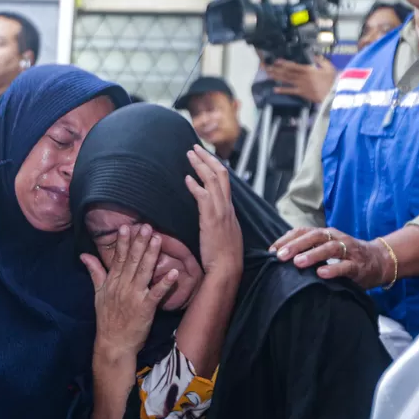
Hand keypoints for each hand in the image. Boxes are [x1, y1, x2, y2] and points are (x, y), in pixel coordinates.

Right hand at [82, 224, 179, 360]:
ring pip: (144, 271)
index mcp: (113, 282)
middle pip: (132, 260)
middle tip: (146, 225)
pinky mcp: (146, 308)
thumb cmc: (107, 318)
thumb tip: (84, 254)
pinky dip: (165, 283)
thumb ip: (95, 272)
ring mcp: (134, 296)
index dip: (123, 242)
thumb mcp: (97, 293)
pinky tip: (174, 272)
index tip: (127, 226)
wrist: (113, 343)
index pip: (119, 257)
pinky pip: (156, 293)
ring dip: (151, 255)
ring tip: (158, 238)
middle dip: (139, 242)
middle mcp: (123, 286)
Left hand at [185, 145, 242, 278]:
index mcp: (230, 210)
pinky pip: (204, 196)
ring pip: (213, 180)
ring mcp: (221, 212)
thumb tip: (210, 215)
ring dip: (200, 165)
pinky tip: (187, 179)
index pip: (225, 181)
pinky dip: (195, 186)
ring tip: (189, 155)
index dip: (215, 167)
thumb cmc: (224, 257)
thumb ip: (219, 221)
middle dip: (207, 158)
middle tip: (195, 148)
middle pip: (221, 174)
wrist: (227, 269)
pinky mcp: (212, 219)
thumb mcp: (224, 234)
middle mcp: (227, 207)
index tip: (205, 158)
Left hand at [265, 56, 335, 103]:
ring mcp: (301, 85)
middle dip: (276, 69)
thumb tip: (315, 55)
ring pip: (287, 80)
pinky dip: (282, 90)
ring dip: (277, 77)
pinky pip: (291, 91)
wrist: (333, 94)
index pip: (293, 66)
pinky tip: (275, 89)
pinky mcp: (302, 93)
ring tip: (268, 74)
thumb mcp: (329, 67)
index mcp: (308, 70)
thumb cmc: (332, 81)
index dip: (284, 63)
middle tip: (267, 67)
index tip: (276, 61)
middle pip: (287, 72)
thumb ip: (321, 60)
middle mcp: (302, 77)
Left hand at [270, 226, 391, 289]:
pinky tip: (322, 274)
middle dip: (296, 245)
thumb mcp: (326, 249)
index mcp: (326, 234)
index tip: (272, 250)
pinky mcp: (359, 266)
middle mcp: (336, 238)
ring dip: (313, 255)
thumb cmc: (346, 256)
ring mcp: (349, 251)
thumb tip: (280, 257)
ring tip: (298, 262)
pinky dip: (334, 269)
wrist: (379, 261)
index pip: (303, 231)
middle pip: (315, 237)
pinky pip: (346, 266)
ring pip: (330, 248)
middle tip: (280, 256)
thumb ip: (308, 250)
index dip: (287, 239)